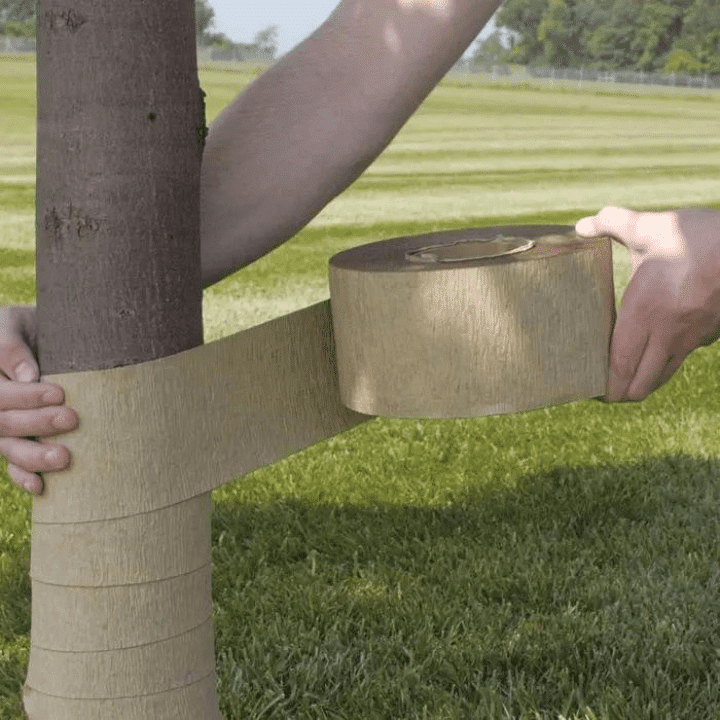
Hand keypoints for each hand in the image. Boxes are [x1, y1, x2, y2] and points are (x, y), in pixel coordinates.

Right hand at [0, 306, 78, 494]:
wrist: (43, 333)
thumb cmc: (29, 325)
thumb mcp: (14, 323)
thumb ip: (12, 346)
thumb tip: (28, 375)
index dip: (26, 396)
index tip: (59, 392)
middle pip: (3, 423)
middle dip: (37, 424)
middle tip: (71, 418)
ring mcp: (0, 425)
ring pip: (7, 447)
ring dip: (33, 457)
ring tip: (64, 458)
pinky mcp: (15, 439)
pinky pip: (11, 463)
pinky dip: (23, 476)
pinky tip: (41, 487)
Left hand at [576, 206, 719, 401]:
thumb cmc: (699, 237)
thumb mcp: (650, 226)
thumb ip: (611, 223)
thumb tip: (581, 225)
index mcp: (645, 313)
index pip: (620, 364)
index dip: (604, 385)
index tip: (590, 389)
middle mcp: (667, 333)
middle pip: (640, 383)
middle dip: (619, 393)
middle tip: (602, 390)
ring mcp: (692, 336)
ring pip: (662, 375)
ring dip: (642, 382)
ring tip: (624, 378)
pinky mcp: (710, 333)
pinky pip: (681, 358)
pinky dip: (663, 364)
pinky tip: (653, 351)